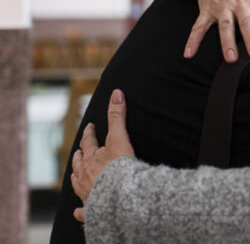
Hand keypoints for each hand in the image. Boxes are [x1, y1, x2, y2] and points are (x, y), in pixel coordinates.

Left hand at [71, 89, 135, 222]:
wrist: (120, 198)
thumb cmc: (119, 169)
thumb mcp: (120, 138)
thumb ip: (118, 116)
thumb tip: (116, 92)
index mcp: (92, 157)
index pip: (88, 141)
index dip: (89, 133)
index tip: (89, 127)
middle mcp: (85, 174)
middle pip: (79, 162)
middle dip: (79, 155)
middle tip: (78, 151)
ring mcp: (86, 191)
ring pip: (77, 182)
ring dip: (76, 177)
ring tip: (75, 174)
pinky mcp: (91, 208)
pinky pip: (83, 209)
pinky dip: (80, 210)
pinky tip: (77, 211)